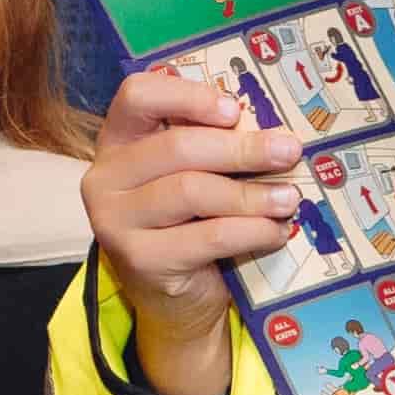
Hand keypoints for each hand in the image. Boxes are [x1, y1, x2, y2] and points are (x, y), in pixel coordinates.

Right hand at [84, 67, 304, 394]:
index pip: (137, 96)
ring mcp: (116, 221)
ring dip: (251, 194)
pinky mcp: (139, 260)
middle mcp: (105, 178)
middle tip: (288, 151)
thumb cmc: (187, 223)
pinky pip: (207, 237)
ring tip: (289, 198)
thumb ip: (212, 148)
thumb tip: (274, 132)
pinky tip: (275, 231)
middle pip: (176, 147)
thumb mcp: (193, 176)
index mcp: (117, 142)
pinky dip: (250, 231)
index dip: (186, 96)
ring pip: (192, 192)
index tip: (234, 109)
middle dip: (241, 148)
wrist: (172, 298)